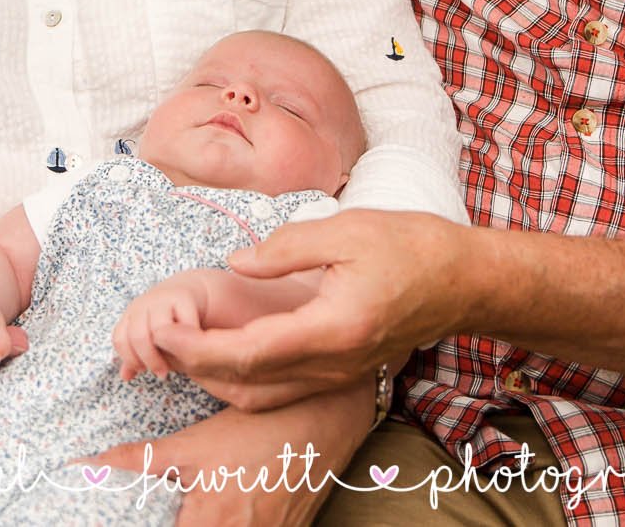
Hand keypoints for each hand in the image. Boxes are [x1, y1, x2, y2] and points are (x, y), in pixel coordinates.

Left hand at [84, 388, 368, 526]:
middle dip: (180, 522)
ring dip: (208, 524)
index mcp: (208, 523)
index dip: (149, 526)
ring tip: (202, 509)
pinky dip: (238, 525)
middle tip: (172, 508)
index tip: (131, 521)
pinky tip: (232, 512)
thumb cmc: (253, 431)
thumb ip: (137, 460)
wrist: (323, 422)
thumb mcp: (192, 444)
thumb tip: (83, 464)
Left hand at [112, 275, 209, 378]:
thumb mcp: (150, 339)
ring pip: (159, 329)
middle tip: (162, 372)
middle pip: (138, 336)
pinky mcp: (182, 296)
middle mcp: (141, 306)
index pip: (120, 339)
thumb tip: (125, 376)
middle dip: (150, 359)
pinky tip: (192, 346)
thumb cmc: (167, 322)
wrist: (189, 294)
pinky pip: (183, 322)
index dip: (130, 358)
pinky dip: (188, 338)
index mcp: (130, 317)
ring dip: (169, 348)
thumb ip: (137, 357)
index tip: (143, 370)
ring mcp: (161, 299)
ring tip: (178, 361)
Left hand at [157, 209, 467, 408]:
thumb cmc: (411, 246)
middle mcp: (334, 364)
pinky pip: (284, 390)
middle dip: (197, 366)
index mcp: (332, 329)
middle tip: (159, 342)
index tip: (167, 330)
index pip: (248, 352)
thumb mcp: (345, 230)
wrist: (464, 280)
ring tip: (184, 349)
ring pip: (265, 394)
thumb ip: (285, 249)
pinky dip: (247, 380)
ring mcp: (341, 374)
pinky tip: (228, 356)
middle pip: (250, 382)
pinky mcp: (344, 371)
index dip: (200, 347)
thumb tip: (237, 264)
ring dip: (219, 377)